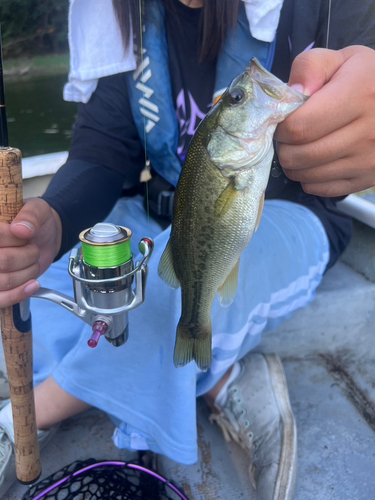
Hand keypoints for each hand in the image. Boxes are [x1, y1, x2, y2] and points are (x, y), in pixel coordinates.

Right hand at [0, 198, 61, 307]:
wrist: (46, 237)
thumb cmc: (37, 222)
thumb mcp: (38, 209)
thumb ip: (31, 215)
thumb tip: (20, 229)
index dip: (15, 239)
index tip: (24, 235)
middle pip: (2, 261)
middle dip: (26, 256)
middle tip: (32, 248)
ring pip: (4, 281)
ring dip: (27, 272)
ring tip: (32, 261)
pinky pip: (0, 299)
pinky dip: (19, 293)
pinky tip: (32, 284)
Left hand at [275, 46, 374, 196]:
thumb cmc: (366, 79)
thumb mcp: (342, 59)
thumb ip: (310, 67)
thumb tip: (292, 93)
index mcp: (359, 96)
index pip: (299, 127)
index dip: (281, 126)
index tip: (283, 120)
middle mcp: (367, 132)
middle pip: (299, 155)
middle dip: (283, 146)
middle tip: (289, 135)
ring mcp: (367, 160)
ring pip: (305, 175)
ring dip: (293, 163)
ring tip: (301, 146)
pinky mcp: (365, 180)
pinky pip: (319, 189)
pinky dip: (308, 178)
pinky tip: (315, 160)